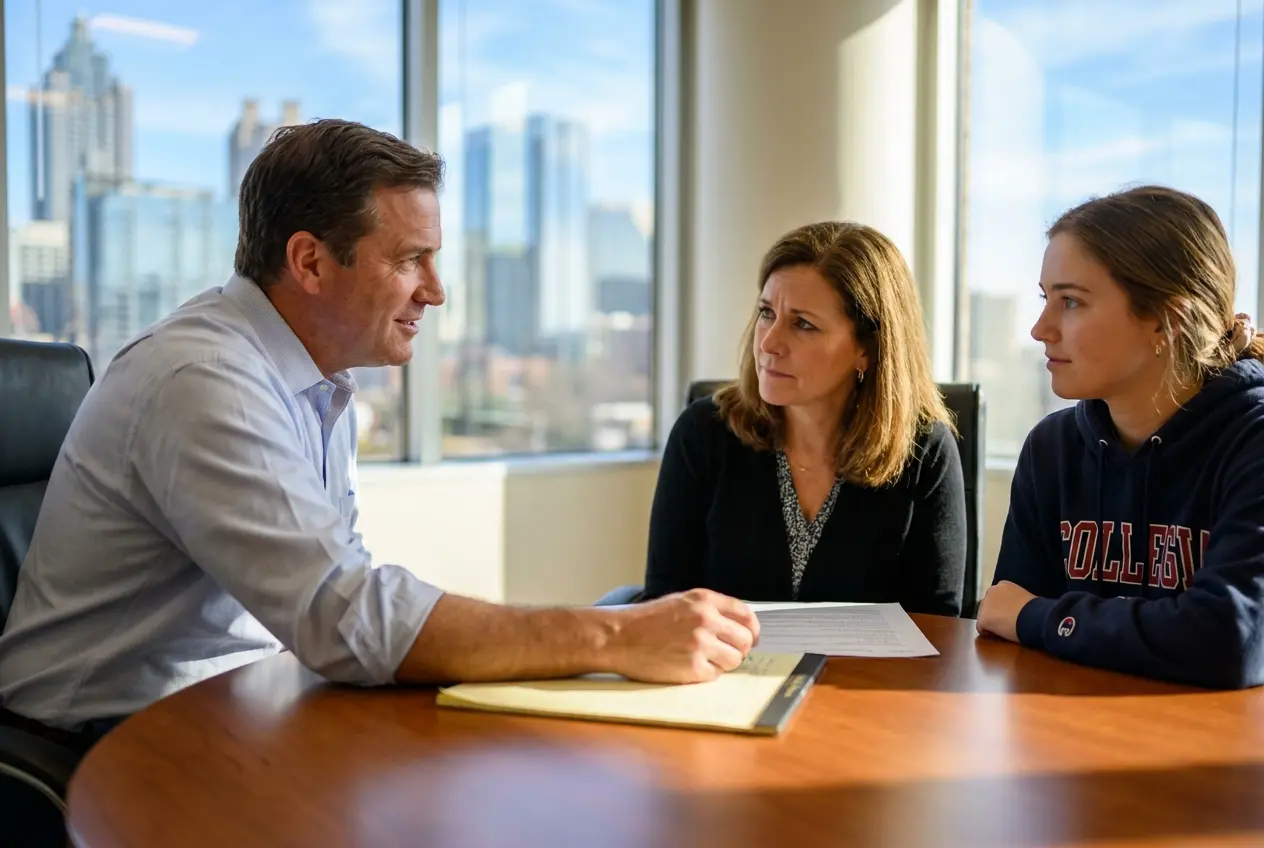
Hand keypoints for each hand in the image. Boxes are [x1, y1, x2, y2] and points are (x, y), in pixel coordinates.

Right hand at [605, 588, 759, 683]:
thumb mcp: (681, 602)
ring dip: (723, 663)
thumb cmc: (646, 621)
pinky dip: (705, 674)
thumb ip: (710, 609)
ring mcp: (700, 644)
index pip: (746, 615)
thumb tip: (739, 626)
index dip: (752, 629)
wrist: (619, 637)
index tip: (751, 638)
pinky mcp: (693, 667)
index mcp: (704, 600)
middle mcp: (705, 619)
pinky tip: (688, 666)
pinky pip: (715, 674)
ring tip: (703, 659)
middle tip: (727, 653)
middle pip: (745, 639)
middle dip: (740, 649)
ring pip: (734, 659)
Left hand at [976, 580, 1036, 642]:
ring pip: (984, 616)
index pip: (996, 597)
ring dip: (992, 622)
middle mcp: (991, 590)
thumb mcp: (1026, 599)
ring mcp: (985, 604)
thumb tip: (1016, 609)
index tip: (1010, 615)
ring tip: (1006, 629)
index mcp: (1003, 585)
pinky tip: (1001, 634)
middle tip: (1007, 623)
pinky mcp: (983, 618)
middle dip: (994, 614)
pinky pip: (981, 628)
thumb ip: (1015, 600)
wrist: (1036, 617)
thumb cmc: (1037, 610)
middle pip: (988, 606)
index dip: (1002, 608)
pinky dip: (989, 633)